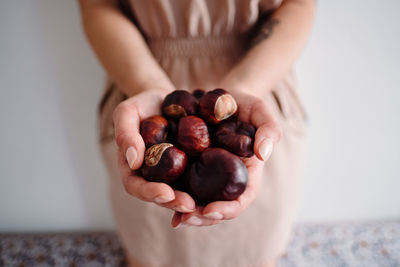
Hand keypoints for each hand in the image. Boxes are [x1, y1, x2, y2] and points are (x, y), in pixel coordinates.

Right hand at [113, 89, 195, 212]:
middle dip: (174, 202)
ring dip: (191, 200)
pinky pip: (198, 178)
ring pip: (181, 192)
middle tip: (189, 205)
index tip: (165, 193)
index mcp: (133, 168)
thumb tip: (134, 161)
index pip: (136, 186)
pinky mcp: (191, 166)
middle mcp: (153, 176)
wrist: (164, 99)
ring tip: (204, 204)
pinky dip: (207, 186)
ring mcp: (173, 173)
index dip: (149, 192)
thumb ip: (125, 134)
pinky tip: (219, 190)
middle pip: (161, 195)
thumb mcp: (127, 113)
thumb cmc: (141, 105)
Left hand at [171, 91, 281, 226]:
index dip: (228, 209)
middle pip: (217, 208)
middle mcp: (225, 180)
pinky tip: (160, 196)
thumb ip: (269, 129)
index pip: (241, 200)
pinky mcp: (189, 167)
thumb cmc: (243, 104)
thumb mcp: (259, 110)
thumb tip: (264, 154)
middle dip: (202, 218)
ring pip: (198, 202)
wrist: (217, 95)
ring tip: (174, 217)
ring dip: (186, 213)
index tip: (210, 209)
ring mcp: (207, 175)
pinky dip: (172, 194)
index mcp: (246, 173)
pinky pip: (181, 185)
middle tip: (185, 218)